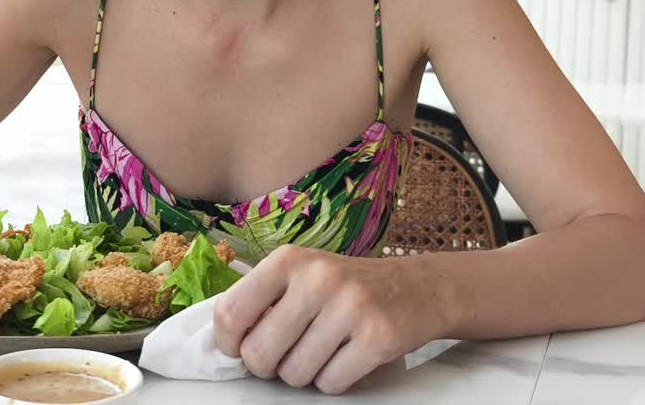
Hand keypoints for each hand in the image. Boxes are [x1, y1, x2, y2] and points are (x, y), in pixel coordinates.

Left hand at [212, 244, 446, 393]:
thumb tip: (224, 341)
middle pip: (259, 353)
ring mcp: (349, 307)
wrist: (419, 287)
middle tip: (287, 355)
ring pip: (294, 374)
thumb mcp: (304, 274)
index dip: (228, 343)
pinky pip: (330, 384)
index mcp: (289, 260)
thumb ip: (264, 299)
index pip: (230, 312)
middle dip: (269, 366)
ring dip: (305, 374)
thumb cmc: (349, 287)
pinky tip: (347, 357)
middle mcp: (317, 279)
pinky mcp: (377, 337)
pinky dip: (334, 381)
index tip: (239, 349)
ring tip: (324, 351)